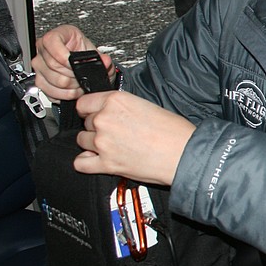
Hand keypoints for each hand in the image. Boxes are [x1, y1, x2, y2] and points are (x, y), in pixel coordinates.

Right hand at [32, 25, 111, 101]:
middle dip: (73, 74)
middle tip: (82, 76)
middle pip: (53, 65)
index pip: (50, 42)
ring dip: (71, 86)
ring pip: (53, 80)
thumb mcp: (94, 52)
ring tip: (80, 83)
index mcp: (55, 36)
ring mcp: (39, 66)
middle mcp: (43, 50)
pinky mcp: (39, 81)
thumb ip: (102, 57)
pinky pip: (50, 92)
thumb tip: (105, 61)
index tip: (75, 63)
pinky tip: (73, 90)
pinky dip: (65, 95)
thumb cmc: (84, 54)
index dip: (64, 55)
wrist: (82, 64)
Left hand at [74, 91, 195, 185]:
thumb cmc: (174, 132)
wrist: (184, 154)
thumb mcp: (147, 106)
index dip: (90, 109)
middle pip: (86, 122)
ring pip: (82, 141)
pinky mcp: (106, 164)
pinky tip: (97, 160)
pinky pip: (80, 163)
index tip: (94, 114)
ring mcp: (103, 142)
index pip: (84, 103)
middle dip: (97, 127)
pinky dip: (86, 162)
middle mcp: (105, 119)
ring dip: (93, 143)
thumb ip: (123, 108)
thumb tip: (113, 113)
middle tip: (115, 132)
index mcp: (116, 101)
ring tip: (111, 146)